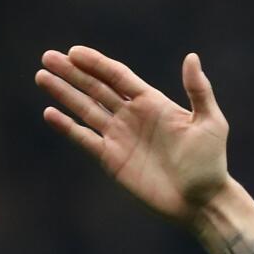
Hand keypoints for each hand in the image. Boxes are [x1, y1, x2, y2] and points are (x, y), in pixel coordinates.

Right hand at [36, 47, 231, 224]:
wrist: (202, 201)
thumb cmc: (211, 163)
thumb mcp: (211, 123)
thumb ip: (199, 91)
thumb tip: (191, 57)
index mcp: (152, 103)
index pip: (118, 76)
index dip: (96, 63)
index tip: (74, 52)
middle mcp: (132, 116)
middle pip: (96, 88)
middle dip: (72, 72)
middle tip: (47, 57)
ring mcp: (120, 137)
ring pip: (86, 109)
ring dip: (64, 93)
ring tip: (42, 77)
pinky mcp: (112, 159)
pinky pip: (84, 138)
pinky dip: (67, 127)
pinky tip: (50, 113)